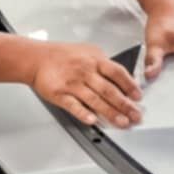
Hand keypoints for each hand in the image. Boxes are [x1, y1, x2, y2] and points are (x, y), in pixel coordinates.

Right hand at [27, 41, 142, 128]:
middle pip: (109, 90)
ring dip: (110, 113)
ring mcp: (72, 84)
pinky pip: (73, 105)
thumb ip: (104, 64)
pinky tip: (92, 120)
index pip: (117, 73)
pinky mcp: (60, 94)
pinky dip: (83, 113)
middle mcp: (85, 72)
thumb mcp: (88, 51)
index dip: (129, 86)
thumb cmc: (62, 56)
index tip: (138, 97)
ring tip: (122, 122)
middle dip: (125, 105)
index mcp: (94, 60)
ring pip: (95, 100)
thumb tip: (123, 77)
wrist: (36, 58)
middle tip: (136, 115)